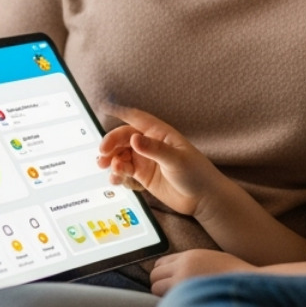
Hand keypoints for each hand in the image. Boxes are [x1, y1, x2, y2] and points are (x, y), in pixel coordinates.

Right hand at [97, 107, 224, 215]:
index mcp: (159, 133)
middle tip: (102, 154)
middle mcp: (149, 145)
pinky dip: (117, 174)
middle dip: (111, 144)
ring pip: (121, 156)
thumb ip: (154, 150)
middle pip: (123, 138)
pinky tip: (116, 180)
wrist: (203, 199)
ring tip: (109, 169)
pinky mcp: (143, 177)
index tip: (103, 107)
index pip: (136, 118)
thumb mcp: (176, 160)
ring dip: (111, 160)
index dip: (120, 112)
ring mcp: (145, 161)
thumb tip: (133, 138)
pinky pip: (124, 172)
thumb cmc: (196, 174)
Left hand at [150, 250, 255, 295]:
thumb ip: (194, 265)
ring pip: (156, 289)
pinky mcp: (186, 297)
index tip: (170, 283)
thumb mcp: (214, 261)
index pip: (160, 263)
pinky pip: (166, 302)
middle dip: (160, 285)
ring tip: (179, 303)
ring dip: (164, 296)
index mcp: (190, 256)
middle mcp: (183, 266)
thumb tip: (177, 276)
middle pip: (154, 276)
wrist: (251, 286)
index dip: (163, 274)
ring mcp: (183, 282)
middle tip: (172, 295)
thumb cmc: (236, 278)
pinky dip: (170, 306)